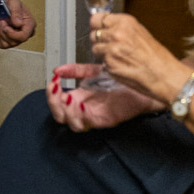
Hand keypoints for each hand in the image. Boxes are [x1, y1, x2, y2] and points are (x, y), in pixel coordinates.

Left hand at [0, 0, 36, 49]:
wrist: (3, 4)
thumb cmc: (10, 3)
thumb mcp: (13, 3)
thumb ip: (16, 12)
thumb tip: (19, 24)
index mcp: (30, 24)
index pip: (24, 36)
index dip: (12, 34)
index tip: (5, 26)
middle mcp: (25, 33)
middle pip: (14, 41)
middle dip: (3, 32)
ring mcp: (17, 38)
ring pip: (7, 44)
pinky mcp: (10, 40)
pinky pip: (2, 45)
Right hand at [46, 64, 160, 130]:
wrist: (142, 84)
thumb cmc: (121, 80)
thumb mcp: (93, 71)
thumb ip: (75, 70)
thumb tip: (57, 70)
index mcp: (80, 98)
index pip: (58, 104)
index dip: (51, 95)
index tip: (52, 82)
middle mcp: (85, 109)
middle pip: (60, 117)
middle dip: (54, 104)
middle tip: (57, 91)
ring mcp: (95, 116)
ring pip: (73, 124)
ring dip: (67, 111)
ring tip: (69, 97)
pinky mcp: (106, 119)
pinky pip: (89, 122)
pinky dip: (83, 114)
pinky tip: (83, 103)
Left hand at [90, 11, 183, 101]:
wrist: (162, 74)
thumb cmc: (156, 56)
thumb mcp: (140, 32)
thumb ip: (121, 28)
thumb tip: (107, 26)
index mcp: (124, 22)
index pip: (97, 18)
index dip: (97, 24)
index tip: (98, 27)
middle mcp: (116, 34)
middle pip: (94, 33)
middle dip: (99, 39)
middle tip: (109, 45)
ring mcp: (111, 49)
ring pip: (95, 48)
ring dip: (102, 53)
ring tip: (117, 57)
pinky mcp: (109, 64)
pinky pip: (101, 62)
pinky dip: (108, 64)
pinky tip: (120, 65)